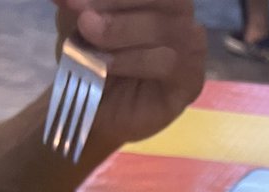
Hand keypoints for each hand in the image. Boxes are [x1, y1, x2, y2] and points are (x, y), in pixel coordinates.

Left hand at [53, 0, 207, 146]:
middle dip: (117, 2)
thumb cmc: (91, 52)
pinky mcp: (190, 82)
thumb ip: (80, 1)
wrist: (93, 104)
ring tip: (89, 36)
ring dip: (122, 30)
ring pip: (164, 28)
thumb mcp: (77, 16)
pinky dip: (132, 61)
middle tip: (83, 16)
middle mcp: (180, 13)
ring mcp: (191, 48)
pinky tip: (106, 65)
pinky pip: (168, 64)